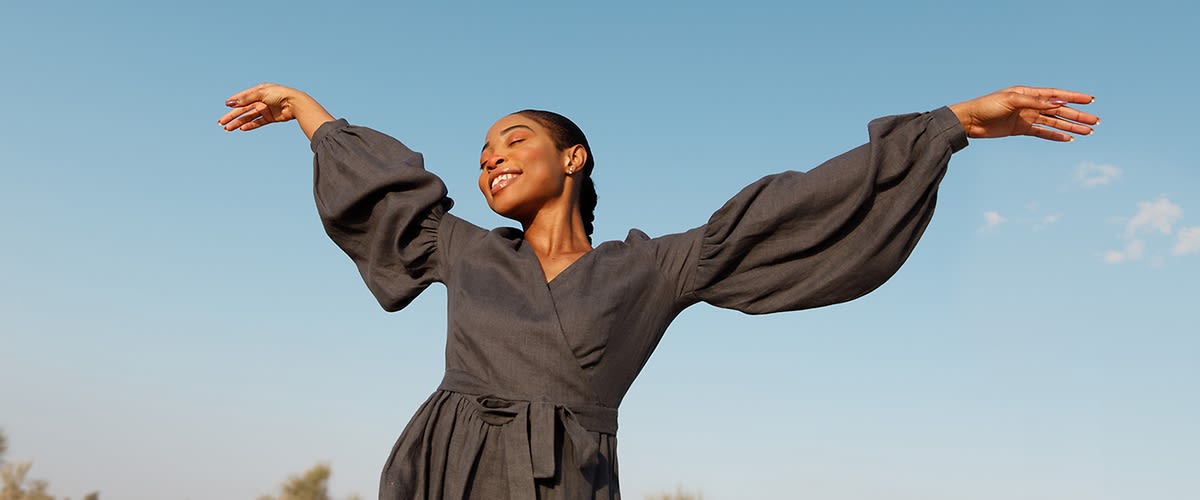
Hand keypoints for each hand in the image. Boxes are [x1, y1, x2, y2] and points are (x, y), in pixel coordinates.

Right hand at [218, 83, 302, 130]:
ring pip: (248, 117)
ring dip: (238, 122)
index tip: (225, 106)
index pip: (243, 97)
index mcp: (259, 91)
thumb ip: (246, 99)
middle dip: (232, 116)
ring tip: (228, 129)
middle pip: (243, 109)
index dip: (234, 102)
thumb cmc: (279, 95)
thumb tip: (230, 103)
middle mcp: (261, 100)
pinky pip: (257, 122)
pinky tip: (242, 129)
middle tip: (221, 122)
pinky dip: (250, 125)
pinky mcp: (270, 118)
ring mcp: (265, 109)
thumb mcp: (261, 94)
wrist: (295, 104)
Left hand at [949, 86, 1099, 141]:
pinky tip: (1068, 138)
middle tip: (1096, 121)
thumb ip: (1035, 102)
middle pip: (1059, 110)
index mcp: (1029, 93)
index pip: (1057, 95)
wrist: (969, 121)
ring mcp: (1026, 117)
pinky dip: (1055, 135)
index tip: (1091, 100)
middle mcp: (1030, 104)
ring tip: (1088, 132)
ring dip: (1071, 126)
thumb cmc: (987, 106)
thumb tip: (1058, 102)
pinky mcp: (1020, 129)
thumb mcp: (1012, 101)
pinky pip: (1042, 132)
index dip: (1074, 97)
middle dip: (1078, 115)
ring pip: (1054, 122)